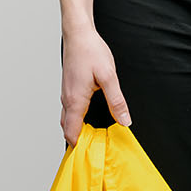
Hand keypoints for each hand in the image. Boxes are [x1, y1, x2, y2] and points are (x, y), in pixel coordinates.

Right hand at [60, 27, 130, 146]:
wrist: (78, 33)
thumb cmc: (90, 52)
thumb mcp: (109, 77)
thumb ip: (116, 100)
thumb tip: (124, 121)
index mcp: (75, 101)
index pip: (72, 132)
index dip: (79, 147)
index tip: (90, 157)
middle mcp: (67, 100)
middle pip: (67, 129)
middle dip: (78, 142)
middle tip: (92, 151)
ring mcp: (66, 94)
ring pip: (67, 119)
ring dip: (76, 130)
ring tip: (92, 138)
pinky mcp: (69, 88)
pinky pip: (69, 110)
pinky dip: (75, 119)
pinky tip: (87, 118)